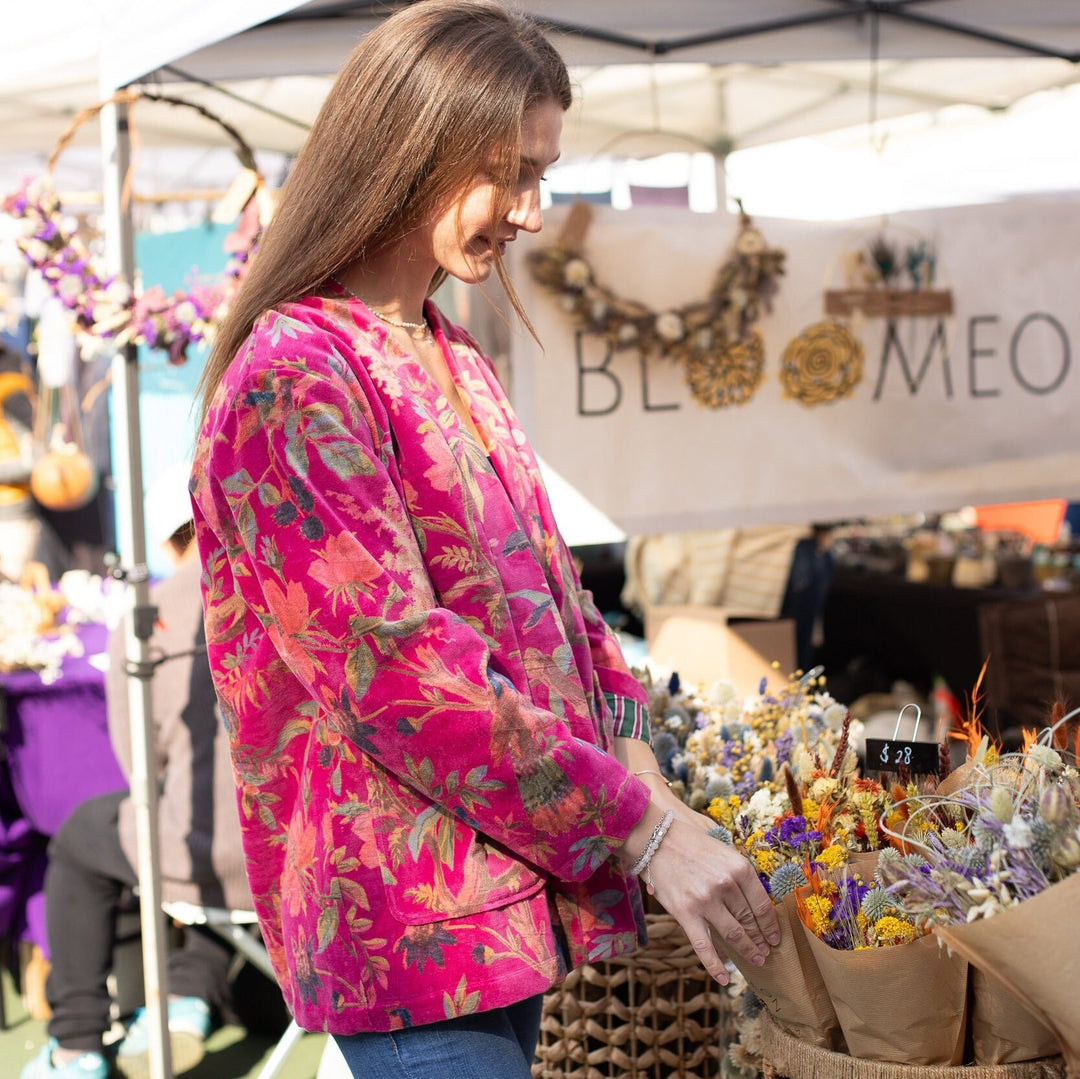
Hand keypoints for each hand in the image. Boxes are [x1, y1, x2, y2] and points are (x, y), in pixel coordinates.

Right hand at [630, 811, 779, 984]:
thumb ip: (739, 874)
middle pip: (749, 921)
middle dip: (760, 939)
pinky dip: (715, 966)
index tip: (775, 937)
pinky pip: (704, 947)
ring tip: (756, 960)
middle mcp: (726, 885)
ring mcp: (705, 901)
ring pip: (733, 935)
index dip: (770, 925)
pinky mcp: (686, 913)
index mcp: (739, 868)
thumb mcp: (723, 851)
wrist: (656, 839)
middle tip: (765, 951)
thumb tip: (754, 902)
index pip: (762, 905)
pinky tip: (724, 978)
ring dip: (747, 950)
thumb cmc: (691, 843)